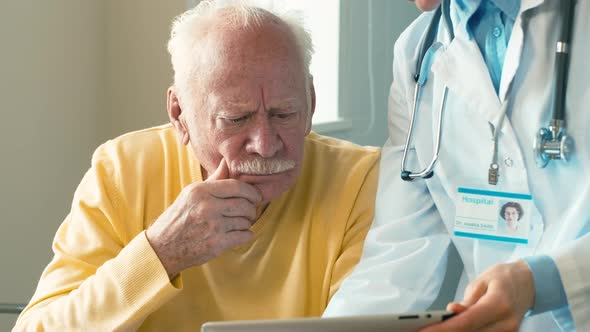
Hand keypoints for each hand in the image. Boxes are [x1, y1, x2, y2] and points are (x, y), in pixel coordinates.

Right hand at [146, 158, 261, 278]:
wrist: (163, 247)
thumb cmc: (179, 217)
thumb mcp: (192, 193)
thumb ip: (214, 179)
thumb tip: (227, 161)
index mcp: (201, 191)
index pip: (236, 186)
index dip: (251, 191)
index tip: (256, 196)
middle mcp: (207, 207)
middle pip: (245, 204)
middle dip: (252, 209)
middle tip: (250, 212)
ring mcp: (212, 226)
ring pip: (246, 221)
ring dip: (247, 223)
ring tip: (240, 223)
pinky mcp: (216, 243)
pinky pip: (244, 235)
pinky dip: (246, 235)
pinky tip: (240, 234)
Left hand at [420, 260, 534, 331]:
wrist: (529, 282)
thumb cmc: (504, 277)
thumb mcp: (482, 281)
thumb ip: (467, 300)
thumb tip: (452, 311)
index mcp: (499, 303)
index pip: (467, 321)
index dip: (445, 328)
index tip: (426, 330)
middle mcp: (507, 322)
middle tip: (425, 330)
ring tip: (436, 329)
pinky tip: (454, 329)